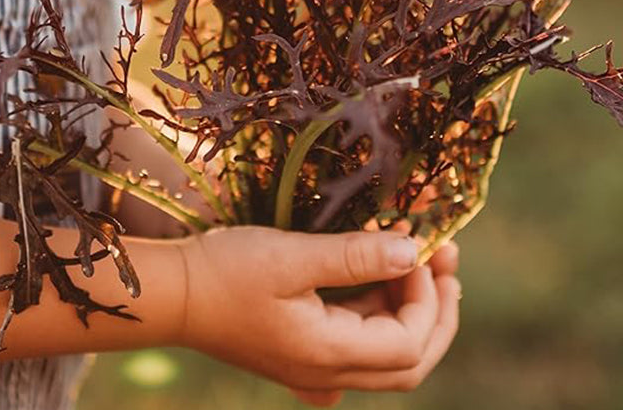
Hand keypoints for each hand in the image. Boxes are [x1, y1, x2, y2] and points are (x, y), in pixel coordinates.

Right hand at [175, 227, 460, 396]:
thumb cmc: (226, 271)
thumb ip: (354, 257)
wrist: (176, 294)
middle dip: (438, 311)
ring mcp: (316, 367)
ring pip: (386, 352)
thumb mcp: (291, 256)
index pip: (408, 344)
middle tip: (446, 261)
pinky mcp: (305, 351)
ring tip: (421, 257)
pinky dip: (382, 310)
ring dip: (411, 306)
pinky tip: (381, 276)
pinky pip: (360, 341)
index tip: (423, 248)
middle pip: (408, 361)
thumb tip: (412, 251)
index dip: (428, 298)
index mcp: (327, 354)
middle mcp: (327, 372)